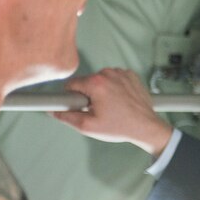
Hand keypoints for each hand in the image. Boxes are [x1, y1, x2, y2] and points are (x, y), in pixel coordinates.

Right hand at [51, 68, 172, 157]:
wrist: (146, 127)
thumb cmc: (119, 127)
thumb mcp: (88, 126)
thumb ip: (66, 116)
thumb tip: (52, 110)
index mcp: (96, 83)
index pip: (71, 84)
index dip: (71, 97)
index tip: (78, 106)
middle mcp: (109, 73)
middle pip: (87, 81)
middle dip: (88, 95)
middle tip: (98, 110)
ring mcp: (122, 72)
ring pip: (101, 79)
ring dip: (102, 90)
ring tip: (111, 106)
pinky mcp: (131, 75)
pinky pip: (115, 78)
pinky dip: (115, 87)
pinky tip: (120, 100)